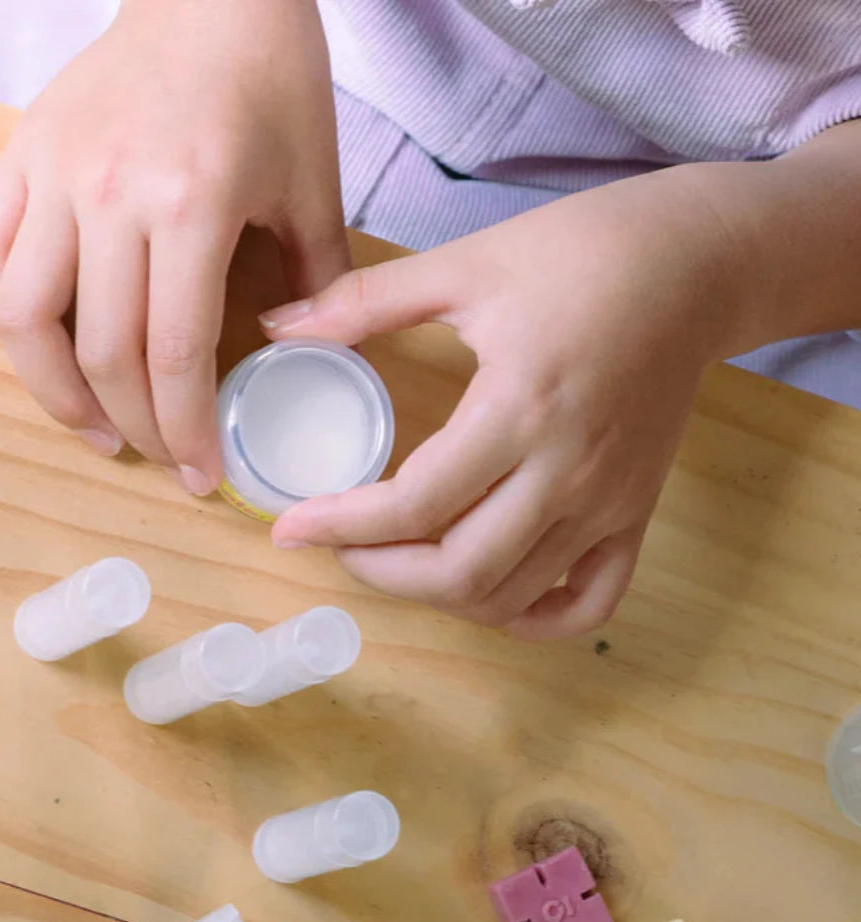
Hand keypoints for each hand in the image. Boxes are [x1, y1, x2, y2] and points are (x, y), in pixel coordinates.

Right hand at [0, 0, 346, 490]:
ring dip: (55, 393)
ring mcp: (53, 174)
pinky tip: (47, 354)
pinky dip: (11, 320)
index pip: (173, 354)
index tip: (200, 473)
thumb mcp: (315, 185)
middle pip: (102, 353)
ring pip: (23, 317)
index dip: (185, 431)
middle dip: (135, 428)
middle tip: (163, 459)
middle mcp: (109, 194)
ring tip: (94, 428)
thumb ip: (321, 284)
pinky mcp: (19, 157)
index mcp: (192, 203)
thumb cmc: (272, 81)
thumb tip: (313, 361)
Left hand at [261, 166, 749, 637]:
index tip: (292, 526)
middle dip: (380, 573)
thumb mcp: (466, 263)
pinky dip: (532, 618)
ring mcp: (608, 502)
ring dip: (440, 595)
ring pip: (513, 596)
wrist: (699, 263)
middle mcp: (567, 471)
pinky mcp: (636, 512)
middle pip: (460, 572)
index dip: (340, 526)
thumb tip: (276, 324)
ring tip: (397, 559)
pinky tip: (490, 592)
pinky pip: (589, 600)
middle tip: (339, 545)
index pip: (414, 504)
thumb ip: (362, 301)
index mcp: (518, 408)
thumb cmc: (583, 251)